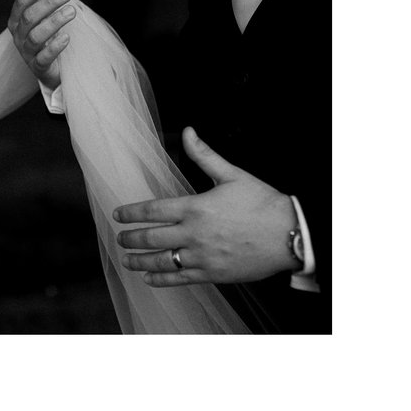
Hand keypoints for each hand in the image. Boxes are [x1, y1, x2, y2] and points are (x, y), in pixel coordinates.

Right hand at [7, 0, 77, 89]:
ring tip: (71, 12)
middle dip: (48, 3)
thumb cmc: (44, 35)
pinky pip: (43, 58)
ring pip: (35, 37)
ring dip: (53, 22)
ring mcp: (27, 53)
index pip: (21, 2)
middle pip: (29, 17)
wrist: (51, 68)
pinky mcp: (39, 68)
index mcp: (16, 21)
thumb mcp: (39, 12)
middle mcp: (18, 36)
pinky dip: (54, 48)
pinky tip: (66, 37)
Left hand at [114, 128, 298, 286]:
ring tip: (126, 259)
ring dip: (138, 261)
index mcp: (195, 208)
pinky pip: (179, 278)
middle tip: (120, 238)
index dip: (130, 213)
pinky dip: (160, 279)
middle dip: (130, 238)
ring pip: (160, 260)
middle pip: (149, 237)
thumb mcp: (233, 175)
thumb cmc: (264, 204)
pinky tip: (149, 277)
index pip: (151, 210)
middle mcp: (193, 234)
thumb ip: (205, 155)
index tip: (118, 214)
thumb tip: (188, 132)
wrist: (292, 235)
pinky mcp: (212, 274)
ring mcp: (202, 256)